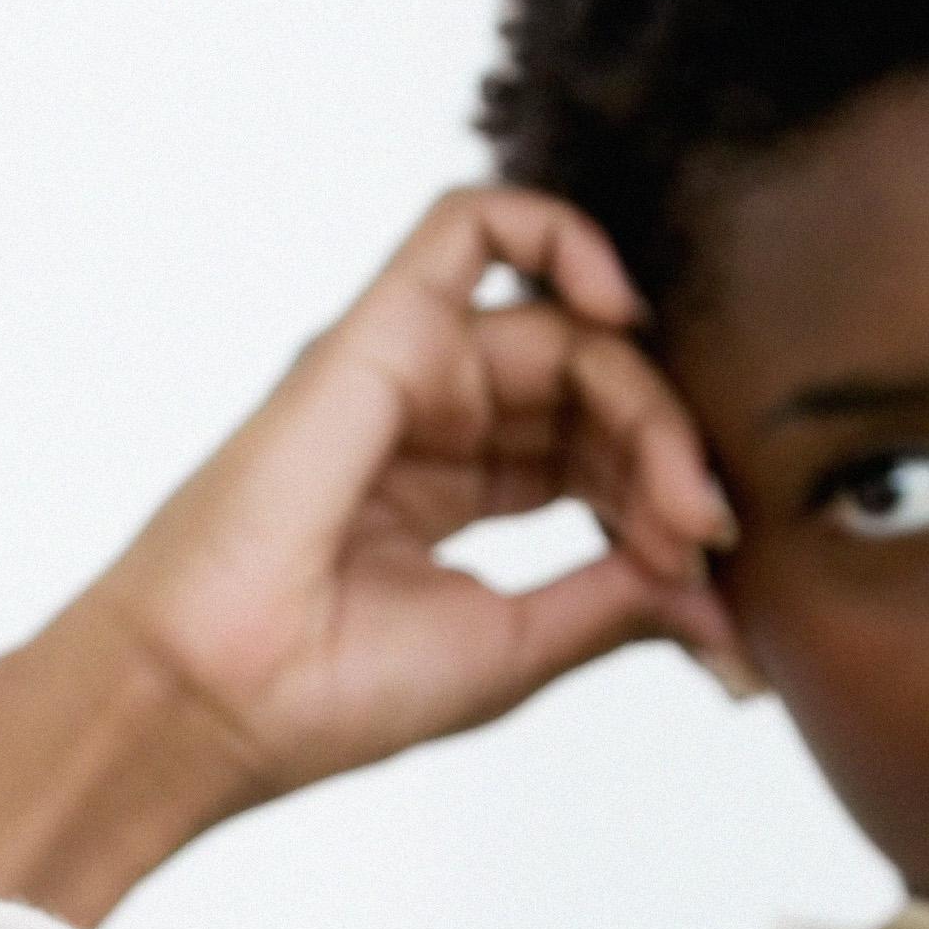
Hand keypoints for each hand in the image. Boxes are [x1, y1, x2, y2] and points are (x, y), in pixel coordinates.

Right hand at [0, 187, 750, 928]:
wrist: (210, 702)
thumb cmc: (324, 695)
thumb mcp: (515, 649)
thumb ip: (616, 600)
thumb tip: (718, 597)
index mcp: (446, 491)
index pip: (594, 454)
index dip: (666, 498)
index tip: (710, 577)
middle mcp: (425, 419)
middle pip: (593, 389)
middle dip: (670, 456)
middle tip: (708, 537)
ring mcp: (403, 371)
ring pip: (566, 328)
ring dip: (647, 404)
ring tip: (679, 498)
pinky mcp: (380, 335)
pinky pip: (475, 226)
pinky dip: (562, 236)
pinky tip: (624, 312)